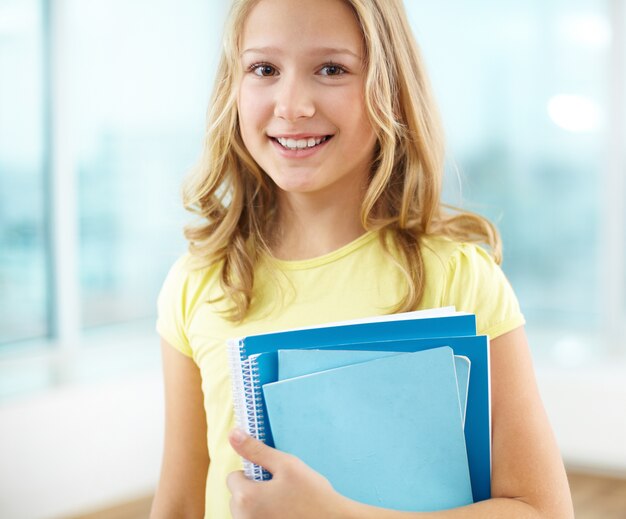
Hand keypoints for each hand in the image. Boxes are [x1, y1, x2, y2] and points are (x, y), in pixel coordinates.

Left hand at [226, 429, 347, 518]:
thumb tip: (234, 434)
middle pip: (237, 497)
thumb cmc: (313, 495)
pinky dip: (265, 517)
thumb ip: (257, 450)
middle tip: (281, 491)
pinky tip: (285, 515)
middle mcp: (243, 518)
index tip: (272, 477)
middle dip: (253, 491)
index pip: (233, 478)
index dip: (252, 473)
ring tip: (285, 504)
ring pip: (245, 512)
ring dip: (258, 506)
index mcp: (245, 498)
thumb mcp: (286, 465)